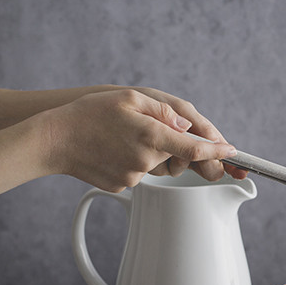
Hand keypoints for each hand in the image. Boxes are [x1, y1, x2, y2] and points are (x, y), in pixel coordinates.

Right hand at [40, 89, 243, 191]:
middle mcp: (146, 159)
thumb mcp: (129, 99)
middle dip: (172, 145)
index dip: (217, 151)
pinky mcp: (123, 185)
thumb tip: (188, 126)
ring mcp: (134, 175)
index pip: (195, 148)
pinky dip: (132, 160)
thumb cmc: (89, 114)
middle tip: (146, 129)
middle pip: (176, 156)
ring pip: (157, 164)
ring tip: (121, 136)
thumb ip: (164, 111)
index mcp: (152, 136)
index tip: (233, 152)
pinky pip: (139, 172)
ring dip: (150, 151)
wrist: (53, 141)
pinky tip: (112, 148)